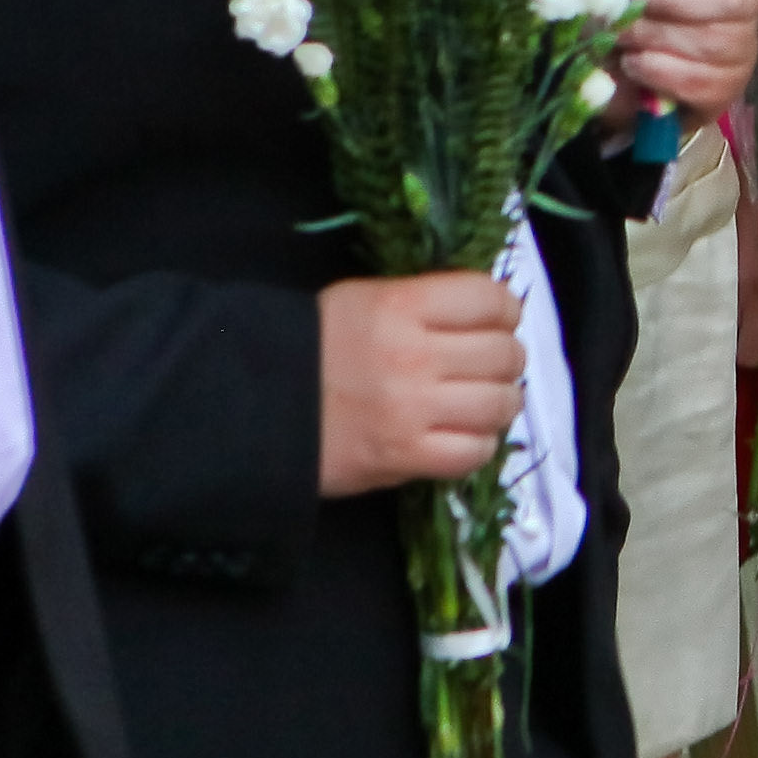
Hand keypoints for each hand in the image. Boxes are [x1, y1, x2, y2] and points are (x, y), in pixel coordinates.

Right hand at [319, 268, 524, 495]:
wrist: (251, 405)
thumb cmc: (308, 347)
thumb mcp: (363, 300)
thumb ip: (423, 305)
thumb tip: (483, 317)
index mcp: (401, 306)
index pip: (488, 299)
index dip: (504, 310)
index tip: (499, 321)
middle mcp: (414, 355)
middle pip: (503, 353)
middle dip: (506, 360)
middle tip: (490, 368)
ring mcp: (412, 410)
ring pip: (499, 404)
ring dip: (500, 404)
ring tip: (483, 404)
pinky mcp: (404, 458)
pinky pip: (474, 453)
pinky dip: (479, 446)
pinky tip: (465, 437)